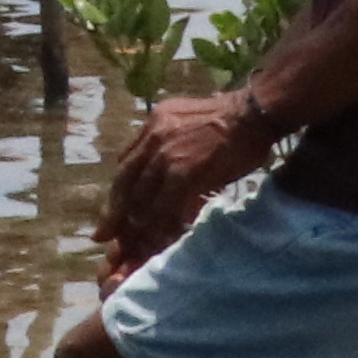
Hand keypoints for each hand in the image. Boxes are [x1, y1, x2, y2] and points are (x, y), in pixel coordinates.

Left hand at [101, 86, 273, 276]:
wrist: (253, 113)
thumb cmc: (232, 118)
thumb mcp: (187, 118)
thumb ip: (169, 137)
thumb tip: (161, 161)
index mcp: (153, 124)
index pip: (126, 162)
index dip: (120, 189)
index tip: (115, 207)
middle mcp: (153, 138)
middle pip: (125, 182)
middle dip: (114, 212)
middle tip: (104, 235)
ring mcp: (166, 155)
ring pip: (141, 196)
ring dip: (134, 223)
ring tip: (127, 244)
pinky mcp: (184, 172)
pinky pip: (164, 204)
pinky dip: (158, 222)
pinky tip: (155, 237)